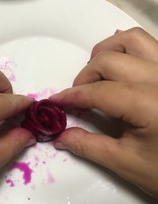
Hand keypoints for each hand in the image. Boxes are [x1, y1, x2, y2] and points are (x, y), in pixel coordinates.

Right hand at [50, 27, 157, 197]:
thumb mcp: (127, 162)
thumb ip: (89, 146)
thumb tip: (60, 136)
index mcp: (151, 104)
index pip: (100, 91)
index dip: (72, 96)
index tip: (55, 101)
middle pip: (109, 61)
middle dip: (85, 76)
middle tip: (78, 97)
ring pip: (132, 40)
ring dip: (106, 52)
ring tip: (96, 73)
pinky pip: (149, 43)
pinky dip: (126, 47)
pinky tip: (119, 63)